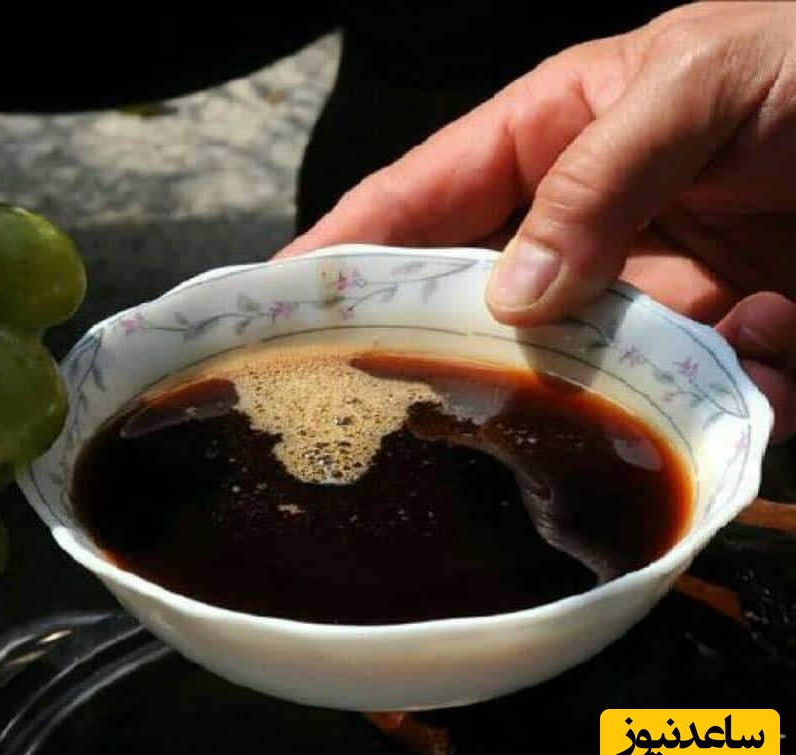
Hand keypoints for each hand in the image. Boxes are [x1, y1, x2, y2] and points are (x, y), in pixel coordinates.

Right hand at [277, 2, 795, 441]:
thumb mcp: (698, 81)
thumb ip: (598, 178)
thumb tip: (509, 300)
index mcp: (548, 141)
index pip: (416, 201)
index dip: (340, 252)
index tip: (271, 312)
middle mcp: (579, 231)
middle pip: (475, 308)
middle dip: (448, 355)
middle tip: (404, 412)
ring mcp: (645, 299)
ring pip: (578, 376)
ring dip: (609, 388)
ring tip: (682, 343)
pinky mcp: (717, 350)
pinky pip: (691, 404)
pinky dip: (731, 398)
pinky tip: (777, 342)